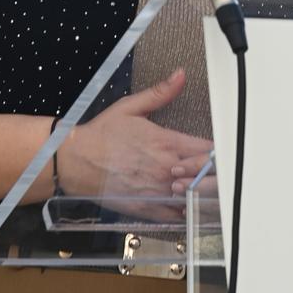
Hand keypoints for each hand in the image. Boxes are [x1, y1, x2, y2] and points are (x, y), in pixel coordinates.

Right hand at [59, 69, 213, 200]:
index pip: (207, 150)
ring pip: (194, 197)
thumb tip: (180, 76)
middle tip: (217, 173)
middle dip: (213, 173)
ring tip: (205, 191)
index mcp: (166, 142)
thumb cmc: (101, 135)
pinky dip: (185, 212)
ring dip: (201, 193)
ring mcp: (157, 190)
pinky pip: (175, 216)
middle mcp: (166, 167)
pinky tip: (187, 207)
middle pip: (206, 175)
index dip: (216, 152)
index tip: (218, 152)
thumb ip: (161, 93)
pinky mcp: (147, 208)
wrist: (75, 161)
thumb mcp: (131, 107)